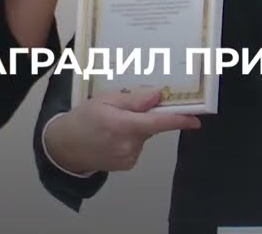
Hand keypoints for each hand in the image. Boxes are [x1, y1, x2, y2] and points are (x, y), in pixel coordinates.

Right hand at [44, 88, 199, 172]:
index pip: (158, 123)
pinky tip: (114, 137)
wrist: (65, 147)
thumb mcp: (105, 101)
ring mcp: (129, 157)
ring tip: (114, 124)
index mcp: (123, 125)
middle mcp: (128, 144)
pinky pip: (138, 146)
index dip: (179, 120)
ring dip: (137, 128)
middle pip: (152, 126)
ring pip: (144, 136)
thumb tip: (157, 96)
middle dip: (146, 116)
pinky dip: (131, 138)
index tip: (196, 120)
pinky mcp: (128, 164)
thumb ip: (133, 100)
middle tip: (125, 110)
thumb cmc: (83, 119)